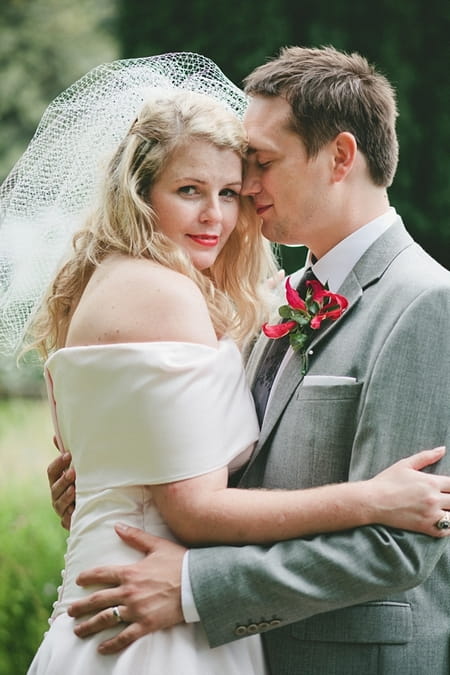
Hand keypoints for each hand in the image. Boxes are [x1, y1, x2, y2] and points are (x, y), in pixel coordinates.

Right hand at [47, 442, 74, 529]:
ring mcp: (61, 509)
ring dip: (66, 496)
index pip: (52, 471)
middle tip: (74, 472)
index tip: (68, 455)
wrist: (92, 508)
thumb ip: (66, 455)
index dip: (58, 463)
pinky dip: (71, 515)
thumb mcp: (75, 469)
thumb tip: (55, 435)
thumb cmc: (82, 484)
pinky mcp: (68, 522)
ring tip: (74, 490)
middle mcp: (56, 495)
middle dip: (63, 480)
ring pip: (59, 503)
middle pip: (55, 487)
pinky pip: (67, 520)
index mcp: (56, 481)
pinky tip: (75, 510)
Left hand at [68, 524, 185, 653]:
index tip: (78, 580)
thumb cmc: (179, 562)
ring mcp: (136, 609)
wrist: (198, 583)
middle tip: (70, 612)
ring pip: (106, 619)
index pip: (102, 574)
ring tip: (78, 631)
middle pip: (98, 600)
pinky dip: (111, 644)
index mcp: (130, 572)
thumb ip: (135, 536)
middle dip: (81, 607)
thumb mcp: (157, 545)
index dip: (88, 577)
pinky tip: (101, 648)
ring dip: (89, 626)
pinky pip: (124, 637)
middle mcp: (129, 591)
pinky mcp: (146, 624)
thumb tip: (117, 525)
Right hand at [370, 447, 449, 535]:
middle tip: (444, 497)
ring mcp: (430, 514)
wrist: (372, 501)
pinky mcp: (425, 527)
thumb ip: (426, 456)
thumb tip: (442, 449)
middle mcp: (433, 498)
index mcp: (431, 482)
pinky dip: (447, 525)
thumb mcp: (405, 464)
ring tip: (444, 508)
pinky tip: (441, 519)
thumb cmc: (386, 481)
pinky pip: (446, 530)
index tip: (446, 487)